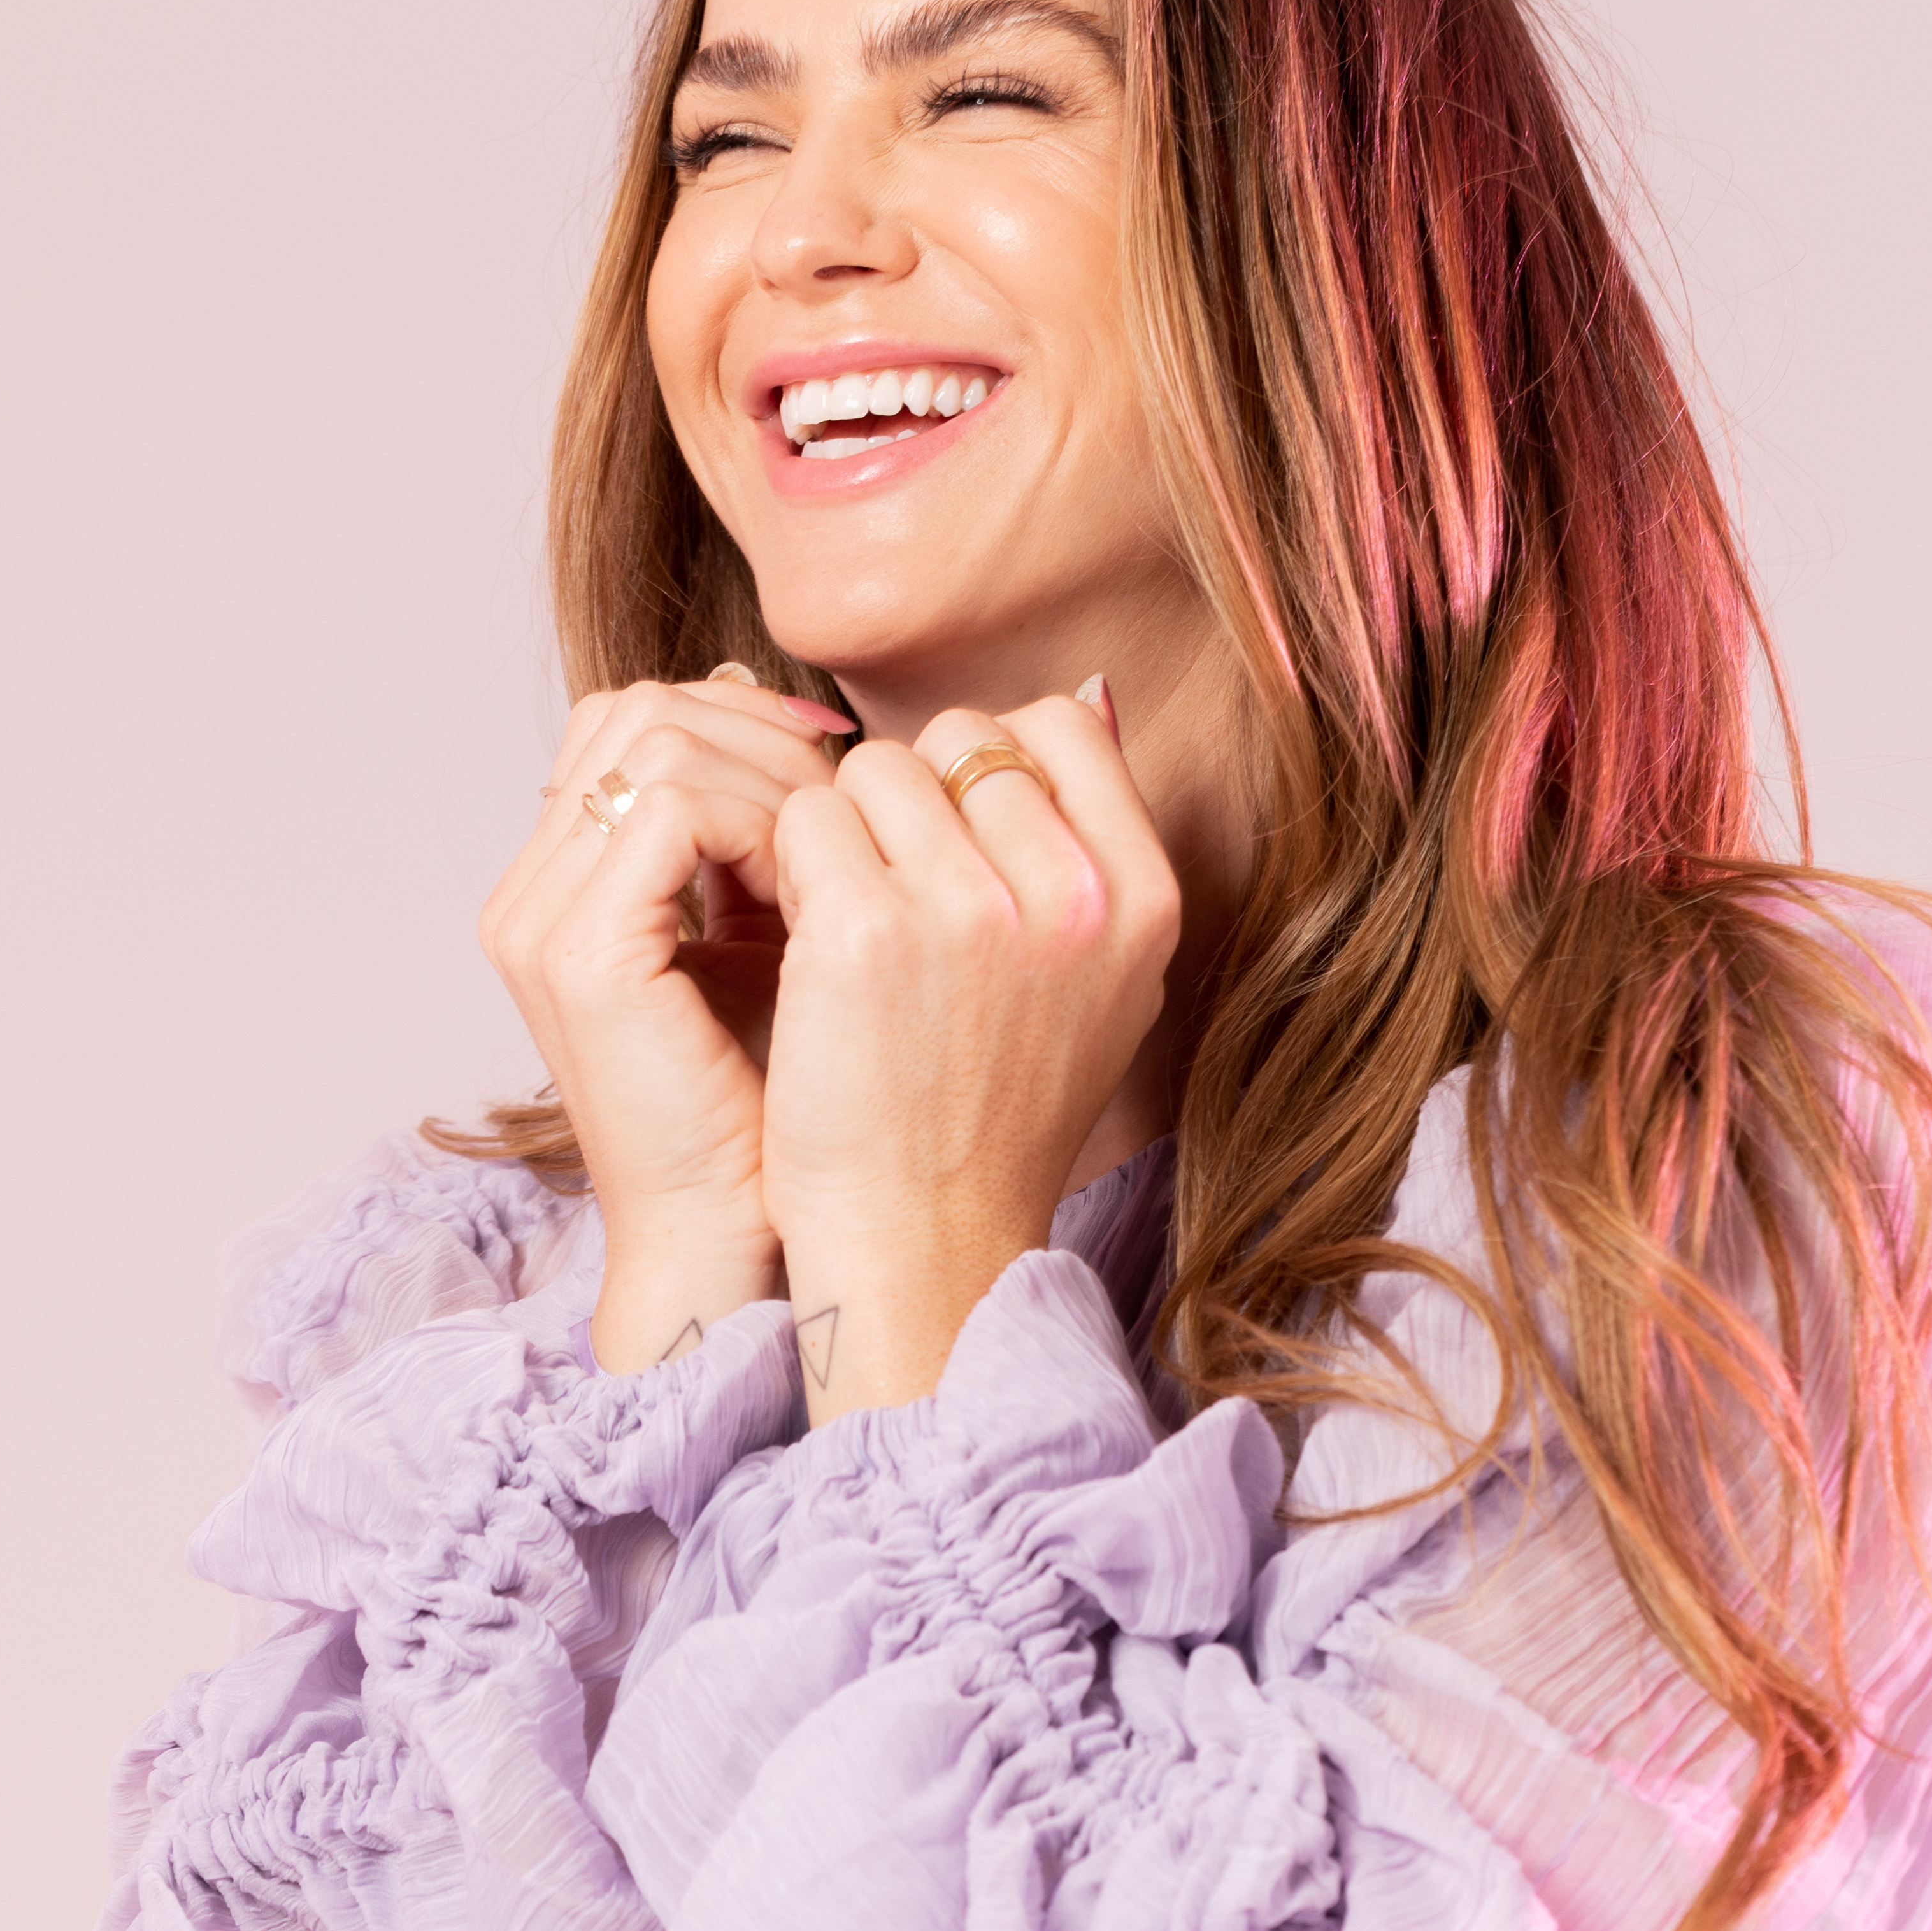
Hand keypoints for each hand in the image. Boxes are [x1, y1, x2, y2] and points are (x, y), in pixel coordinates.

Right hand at [479, 673, 848, 1368]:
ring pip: (657, 741)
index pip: (631, 720)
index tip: (836, 770)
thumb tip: (805, 731)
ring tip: (837, 849)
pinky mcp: (581, 955)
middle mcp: (528, 895)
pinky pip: (674, 809)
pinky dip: (763, 823)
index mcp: (558, 886)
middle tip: (848, 797)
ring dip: (771, 776)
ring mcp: (540, 922)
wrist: (737, 1237)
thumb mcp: (772, 937)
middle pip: (637, 711)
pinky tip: (817, 884)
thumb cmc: (778, 1106)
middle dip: (760, 732)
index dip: (739, 717)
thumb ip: (761, 840)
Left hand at [762, 687, 1180, 1417]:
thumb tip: (1084, 694)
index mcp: (1142, 899)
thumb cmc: (998, 1111)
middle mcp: (1073, 895)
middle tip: (894, 889)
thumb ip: (1100, 847)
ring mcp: (971, 909)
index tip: (957, 835)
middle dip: (913, 796)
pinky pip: (806, 819)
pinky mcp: (864, 931)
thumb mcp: (1103, 981)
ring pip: (874, 770)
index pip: (1060, 724)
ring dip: (844, 828)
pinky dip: (789, 869)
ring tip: (850, 920)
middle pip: (962, 738)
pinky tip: (802, 939)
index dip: (991, 763)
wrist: (925, 1236)